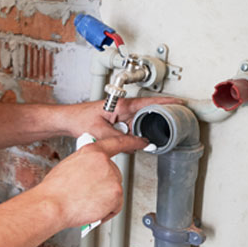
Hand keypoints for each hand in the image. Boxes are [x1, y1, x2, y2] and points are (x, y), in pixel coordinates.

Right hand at [35, 135, 147, 228]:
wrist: (52, 205)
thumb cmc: (55, 189)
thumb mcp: (70, 165)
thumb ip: (86, 163)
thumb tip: (92, 171)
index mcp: (92, 152)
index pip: (116, 143)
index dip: (131, 142)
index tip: (141, 142)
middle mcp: (105, 162)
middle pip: (114, 174)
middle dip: (104, 185)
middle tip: (88, 193)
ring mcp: (112, 178)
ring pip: (114, 191)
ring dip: (104, 200)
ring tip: (86, 202)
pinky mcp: (116, 194)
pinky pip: (115, 205)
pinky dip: (106, 211)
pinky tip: (92, 209)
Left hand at [64, 96, 182, 139]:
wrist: (67, 121)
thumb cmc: (80, 119)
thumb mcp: (102, 133)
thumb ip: (122, 140)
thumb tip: (141, 144)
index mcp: (122, 105)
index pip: (149, 102)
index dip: (166, 102)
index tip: (181, 103)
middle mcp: (123, 108)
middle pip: (147, 115)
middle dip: (156, 122)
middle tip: (167, 128)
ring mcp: (121, 115)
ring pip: (139, 125)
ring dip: (142, 132)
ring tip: (144, 138)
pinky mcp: (117, 122)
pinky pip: (131, 130)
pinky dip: (133, 136)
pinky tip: (132, 141)